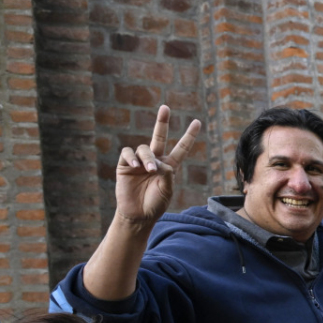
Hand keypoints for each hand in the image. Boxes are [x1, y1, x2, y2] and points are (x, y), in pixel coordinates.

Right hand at [115, 105, 200, 225]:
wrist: (138, 215)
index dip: (188, 136)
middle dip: (162, 122)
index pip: (181, 148)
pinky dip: (132, 158)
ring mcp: (139, 162)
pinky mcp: (125, 165)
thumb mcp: (166, 191)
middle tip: (165, 107)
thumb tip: (161, 163)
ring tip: (149, 170)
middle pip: (159, 137)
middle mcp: (154, 161)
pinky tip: (136, 167)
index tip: (197, 122)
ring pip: (144, 149)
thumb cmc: (155, 205)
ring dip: (148, 158)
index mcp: (169, 167)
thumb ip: (167, 176)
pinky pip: (128, 154)